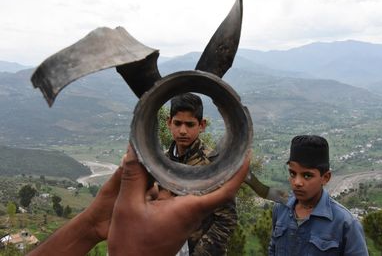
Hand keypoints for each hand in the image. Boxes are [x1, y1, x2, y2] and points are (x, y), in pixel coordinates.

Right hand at [107, 145, 249, 255]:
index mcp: (189, 210)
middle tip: (226, 145)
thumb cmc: (131, 244)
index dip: (239, 174)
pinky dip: (183, 183)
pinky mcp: (177, 222)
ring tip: (201, 151)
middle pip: (215, 189)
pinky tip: (171, 172)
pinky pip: (186, 198)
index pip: (225, 192)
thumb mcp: (127, 206)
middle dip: (223, 168)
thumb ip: (133, 177)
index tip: (247, 156)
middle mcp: (192, 215)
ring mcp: (185, 220)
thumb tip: (135, 148)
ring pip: (199, 193)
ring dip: (202, 174)